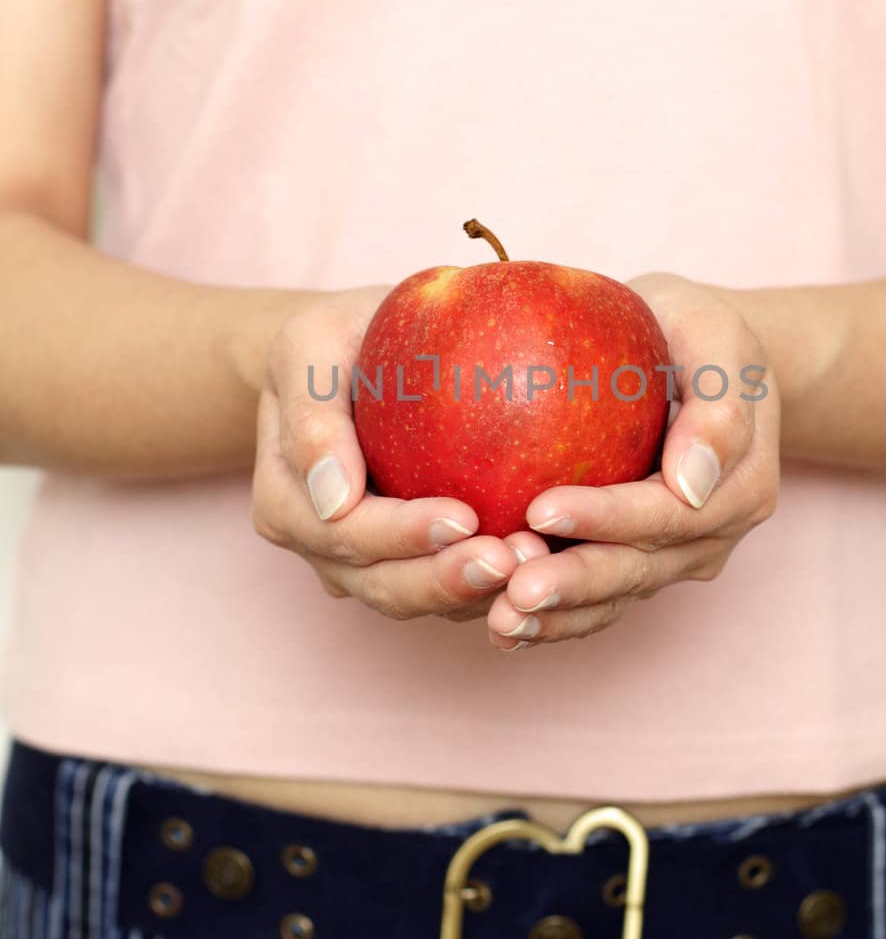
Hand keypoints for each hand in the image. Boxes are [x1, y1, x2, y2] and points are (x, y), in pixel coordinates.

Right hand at [251, 290, 549, 620]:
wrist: (356, 352)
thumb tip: (334, 498)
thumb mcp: (308, 345)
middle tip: (513, 559)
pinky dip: (494, 586)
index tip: (465, 517)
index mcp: (287, 503)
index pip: (345, 533)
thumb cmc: (335, 338)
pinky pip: (453, 591)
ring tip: (537, 565)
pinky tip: (545, 564)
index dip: (403, 536)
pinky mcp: (415, 563)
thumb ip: (312, 415)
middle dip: (448, 580)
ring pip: (422, 599)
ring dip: (478, 593)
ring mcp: (367, 564)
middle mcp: (323, 548)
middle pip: (384, 585)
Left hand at [485, 275, 779, 649]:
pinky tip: (500, 627)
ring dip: (558, 617)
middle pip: (638, 569)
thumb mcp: (719, 340)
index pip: (667, 512)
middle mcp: (710, 537)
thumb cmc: (700, 332)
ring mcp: (673, 559)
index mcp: (741, 488)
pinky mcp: (635, 566)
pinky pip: (594, 602)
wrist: (697, 358)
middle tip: (513, 588)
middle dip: (574, 583)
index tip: (540, 509)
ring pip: (614, 597)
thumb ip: (717, 407)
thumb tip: (693, 483)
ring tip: (500, 621)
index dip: (606, 517)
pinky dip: (551, 619)